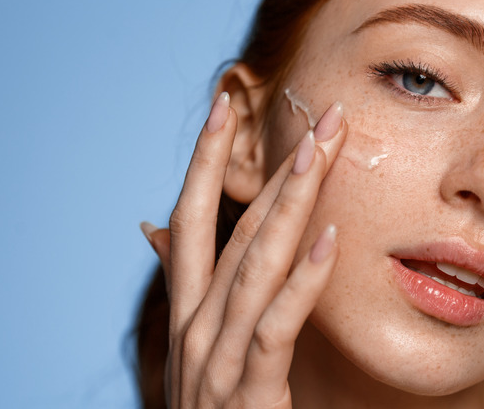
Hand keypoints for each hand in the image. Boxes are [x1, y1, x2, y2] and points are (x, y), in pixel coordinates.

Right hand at [142, 92, 346, 407]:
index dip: (202, 160)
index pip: (189, 218)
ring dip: (292, 205)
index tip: (224, 104)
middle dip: (274, 168)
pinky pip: (276, 327)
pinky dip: (302, 282)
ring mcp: (217, 359)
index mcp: (187, 309)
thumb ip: (190, 284)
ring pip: (254, 265)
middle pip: (231, 230)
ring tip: (324, 154)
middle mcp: (194, 325)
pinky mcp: (250, 393)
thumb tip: (152, 226)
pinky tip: (330, 241)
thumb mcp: (198, 344)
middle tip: (318, 117)